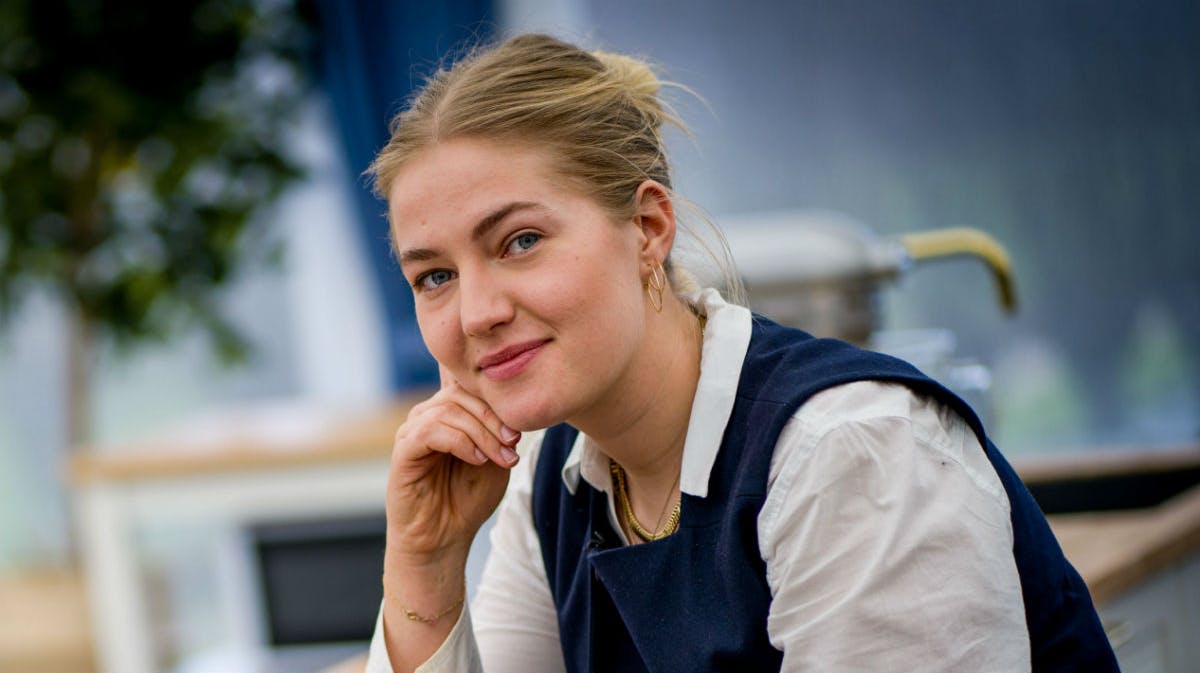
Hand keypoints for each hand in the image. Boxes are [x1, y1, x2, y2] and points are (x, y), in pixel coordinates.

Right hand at [385, 367, 520, 563]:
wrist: (445, 537)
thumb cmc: (468, 498)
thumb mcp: (495, 458)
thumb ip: (497, 429)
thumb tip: (509, 402)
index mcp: (449, 412)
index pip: (470, 384)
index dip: (497, 400)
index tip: (519, 431)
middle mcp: (427, 415)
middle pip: (460, 393)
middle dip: (493, 417)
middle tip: (513, 443)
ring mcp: (412, 431)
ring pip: (448, 410)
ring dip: (481, 433)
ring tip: (499, 457)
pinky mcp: (402, 450)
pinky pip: (429, 431)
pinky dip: (460, 442)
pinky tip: (477, 460)